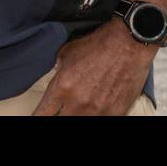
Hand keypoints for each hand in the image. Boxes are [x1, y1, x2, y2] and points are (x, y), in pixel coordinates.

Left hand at [31, 19, 154, 115]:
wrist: (128, 43)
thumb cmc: (97, 44)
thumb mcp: (68, 52)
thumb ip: (58, 68)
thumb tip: (56, 75)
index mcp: (62, 87)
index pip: (43, 113)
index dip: (38, 117)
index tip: (39, 117)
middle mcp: (77, 102)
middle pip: (60, 121)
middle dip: (59, 115)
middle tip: (61, 110)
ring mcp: (98, 110)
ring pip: (80, 122)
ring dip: (77, 115)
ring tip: (79, 108)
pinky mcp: (116, 113)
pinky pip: (102, 121)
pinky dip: (97, 115)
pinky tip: (96, 109)